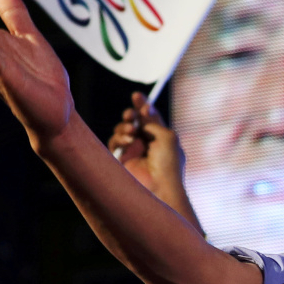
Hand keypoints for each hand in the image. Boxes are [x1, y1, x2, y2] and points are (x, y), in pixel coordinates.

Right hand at [108, 92, 201, 231]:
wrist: (160, 188)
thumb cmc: (169, 163)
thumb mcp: (167, 136)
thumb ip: (152, 122)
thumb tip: (142, 116)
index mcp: (161, 138)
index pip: (150, 118)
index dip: (142, 106)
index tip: (136, 95)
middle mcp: (146, 144)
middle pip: (134, 122)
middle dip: (131, 115)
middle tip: (132, 115)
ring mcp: (133, 152)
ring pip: (122, 130)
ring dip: (125, 126)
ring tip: (132, 130)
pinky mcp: (121, 161)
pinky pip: (114, 142)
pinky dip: (119, 138)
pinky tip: (128, 140)